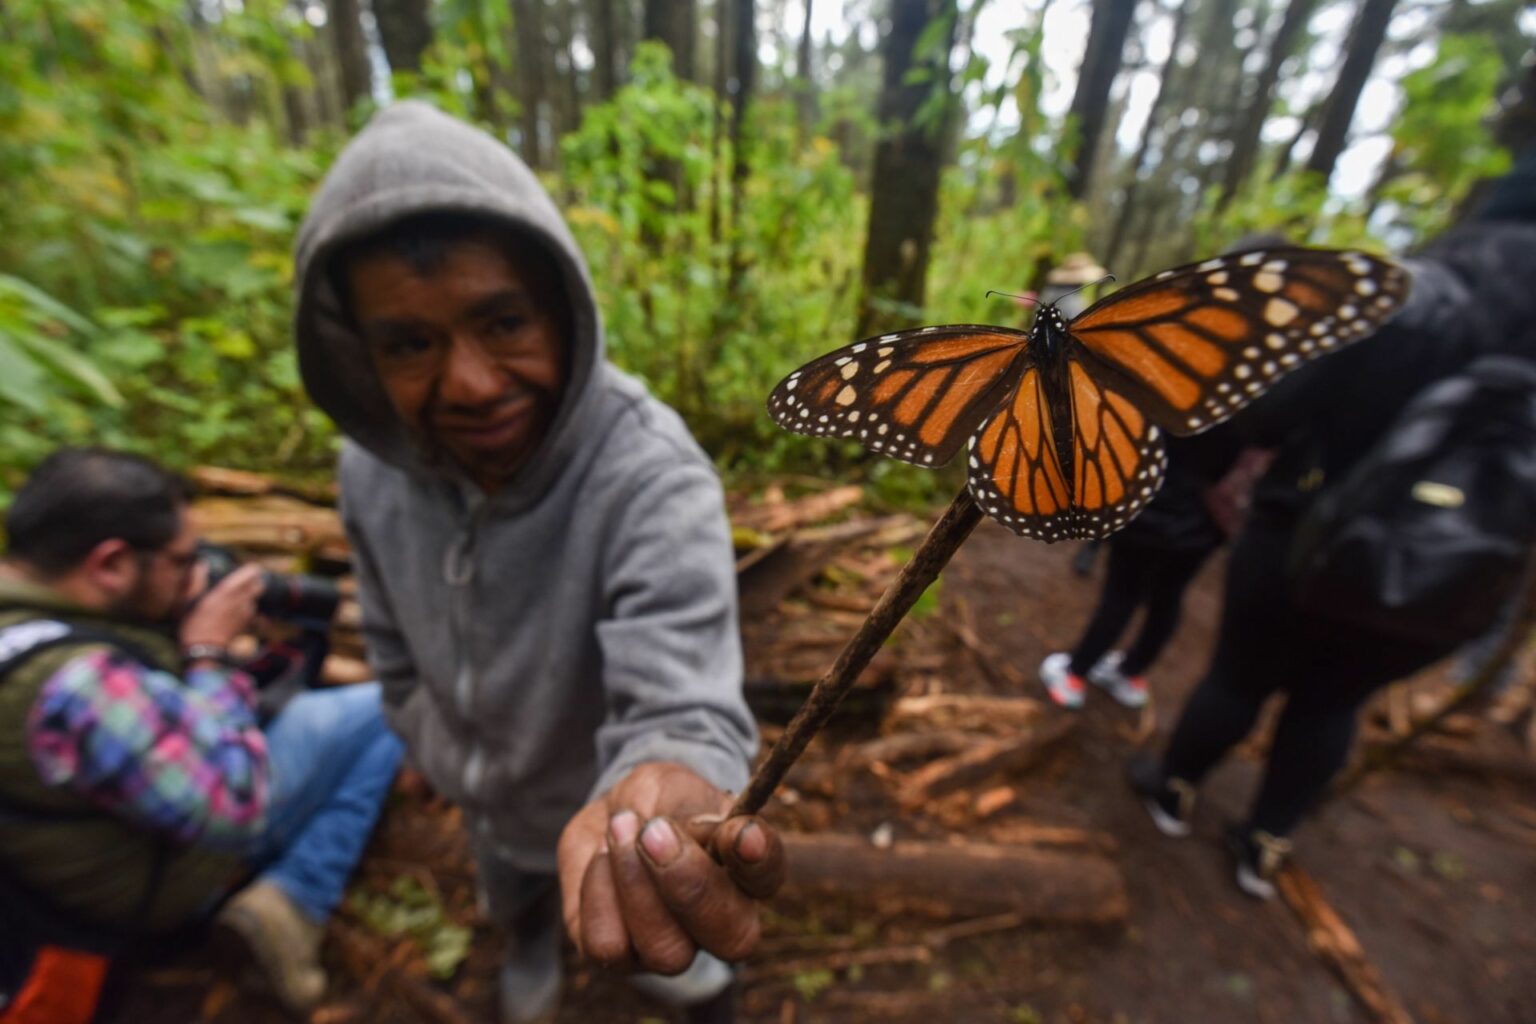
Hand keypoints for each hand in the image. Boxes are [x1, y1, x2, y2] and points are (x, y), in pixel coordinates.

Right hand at [179, 564, 263, 649]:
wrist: (204, 650)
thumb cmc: (194, 624)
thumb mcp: (189, 601)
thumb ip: (196, 581)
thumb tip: (200, 565)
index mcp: (227, 591)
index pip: (251, 573)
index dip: (251, 570)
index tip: (246, 570)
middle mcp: (241, 600)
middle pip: (259, 585)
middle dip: (254, 582)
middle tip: (243, 583)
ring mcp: (247, 613)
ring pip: (255, 600)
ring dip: (250, 597)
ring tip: (236, 599)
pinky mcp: (247, 625)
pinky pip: (253, 613)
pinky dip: (247, 611)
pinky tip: (235, 613)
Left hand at [557, 762, 784, 974]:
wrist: (612, 814)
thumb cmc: (656, 799)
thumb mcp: (671, 785)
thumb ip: (687, 806)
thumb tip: (700, 835)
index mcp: (747, 873)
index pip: (768, 876)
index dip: (758, 858)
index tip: (740, 830)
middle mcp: (720, 921)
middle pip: (731, 937)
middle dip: (689, 885)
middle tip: (654, 831)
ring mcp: (672, 947)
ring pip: (668, 952)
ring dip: (635, 886)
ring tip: (619, 828)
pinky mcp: (620, 956)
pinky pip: (608, 945)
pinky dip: (598, 895)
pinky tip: (600, 859)